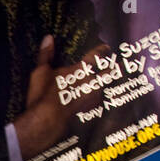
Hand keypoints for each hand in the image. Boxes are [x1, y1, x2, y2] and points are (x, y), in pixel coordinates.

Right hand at [15, 37, 109, 160]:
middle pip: (108, 72)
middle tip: (118, 63)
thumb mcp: (41, 72)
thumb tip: (48, 38)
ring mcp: (92, 98)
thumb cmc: (43, 95)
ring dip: (106, 83)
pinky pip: (99, 101)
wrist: (46, 122)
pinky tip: (97, 99)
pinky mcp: (90, 110)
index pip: (96, 55)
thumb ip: (46, 54)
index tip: (106, 47)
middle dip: (113, 66)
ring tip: (109, 80)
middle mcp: (91, 82)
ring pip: (105, 87)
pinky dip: (99, 98)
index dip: (102, 50)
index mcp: (80, 70)